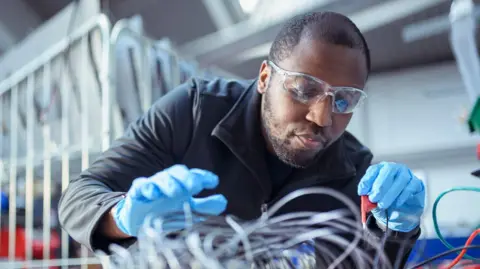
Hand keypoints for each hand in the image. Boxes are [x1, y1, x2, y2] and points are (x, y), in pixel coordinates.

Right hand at [113, 164, 227, 236]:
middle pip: (178, 172)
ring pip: (161, 178)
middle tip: (195, 186)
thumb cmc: (167, 210)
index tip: (214, 182)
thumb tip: (224, 202)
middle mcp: (169, 181)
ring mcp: (153, 185)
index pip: (194, 175)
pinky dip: (146, 188)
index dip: (204, 176)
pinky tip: (152, 194)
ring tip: (175, 193)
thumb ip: (205, 206)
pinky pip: (141, 186)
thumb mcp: (188, 210)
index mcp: (182, 184)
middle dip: (187, 178)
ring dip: (169, 184)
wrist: (139, 220)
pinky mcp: (137, 192)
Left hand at [357, 162, 424, 232]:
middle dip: (379, 185)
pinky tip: (396, 204)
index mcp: (380, 169)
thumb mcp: (375, 202)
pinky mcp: (417, 183)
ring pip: (401, 179)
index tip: (362, 192)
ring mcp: (406, 174)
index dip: (367, 180)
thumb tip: (365, 197)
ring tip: (383, 204)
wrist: (402, 213)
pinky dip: (402, 196)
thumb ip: (370, 199)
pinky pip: (411, 187)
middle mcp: (394, 168)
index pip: (373, 170)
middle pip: (388, 170)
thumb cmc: (386, 202)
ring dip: (390, 193)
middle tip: (373, 198)